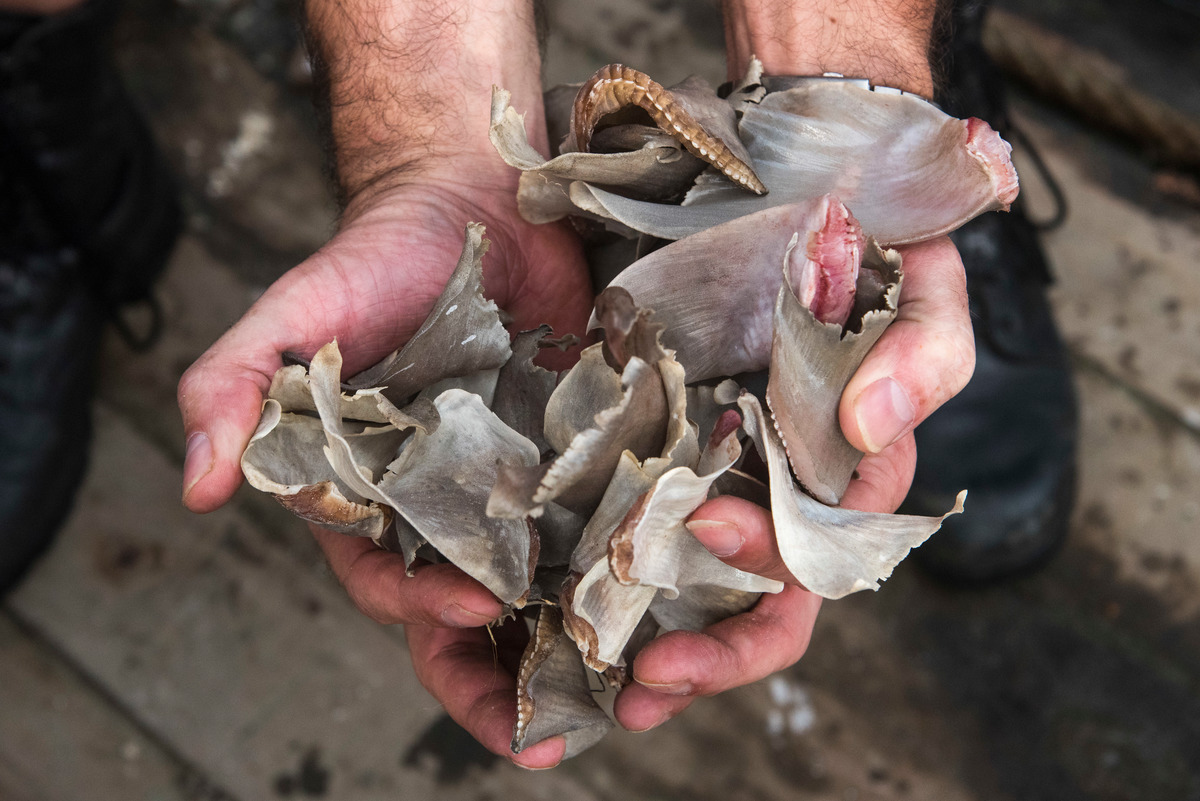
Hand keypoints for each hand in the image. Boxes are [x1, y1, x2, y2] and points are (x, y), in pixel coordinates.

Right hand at [178, 172, 592, 767]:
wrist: (473, 202)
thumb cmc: (376, 261)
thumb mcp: (294, 315)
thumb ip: (233, 386)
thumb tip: (199, 485)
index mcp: (372, 498)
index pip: (390, 583)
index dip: (425, 607)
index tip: (478, 601)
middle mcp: (445, 510)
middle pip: (471, 617)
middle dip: (505, 678)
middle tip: (556, 727)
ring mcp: (517, 489)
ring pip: (544, 589)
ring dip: (579, 641)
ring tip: (629, 689)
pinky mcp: (580, 457)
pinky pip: (604, 524)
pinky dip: (628, 563)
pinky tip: (670, 594)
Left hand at [615, 234, 972, 731]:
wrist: (777, 190)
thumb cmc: (861, 237)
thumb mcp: (917, 279)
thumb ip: (923, 350)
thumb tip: (870, 429)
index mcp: (849, 465)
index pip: (834, 545)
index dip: (779, 560)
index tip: (714, 526)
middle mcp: (789, 486)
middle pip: (768, 595)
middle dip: (723, 649)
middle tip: (658, 677)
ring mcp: (725, 474)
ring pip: (708, 587)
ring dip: (673, 647)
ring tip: (620, 690)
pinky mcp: (663, 451)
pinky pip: (645, 530)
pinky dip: (621, 582)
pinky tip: (577, 621)